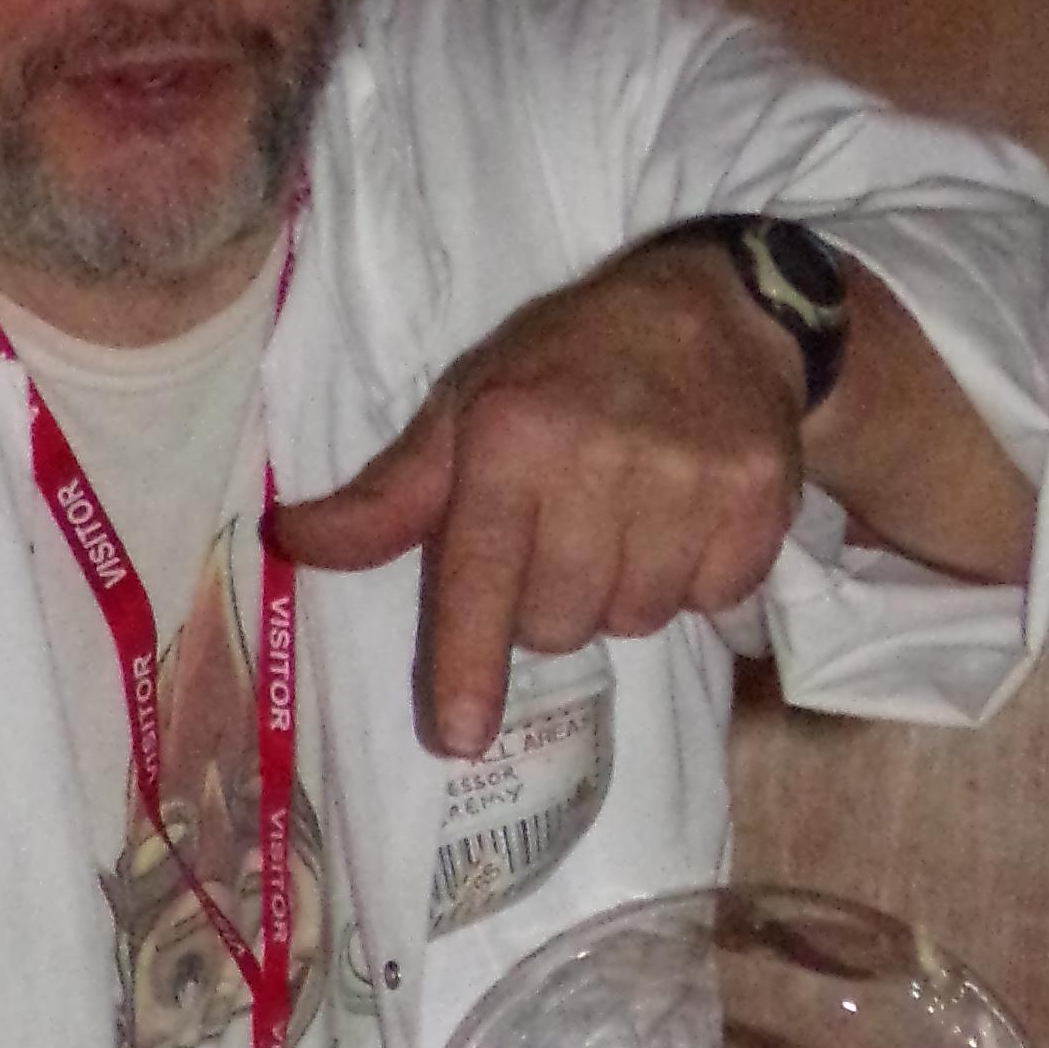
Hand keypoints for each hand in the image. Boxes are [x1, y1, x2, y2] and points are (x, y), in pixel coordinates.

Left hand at [275, 239, 803, 757]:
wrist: (717, 309)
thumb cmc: (566, 371)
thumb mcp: (467, 412)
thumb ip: (389, 498)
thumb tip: (290, 540)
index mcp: (512, 437)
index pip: (481, 577)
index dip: (466, 664)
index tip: (458, 738)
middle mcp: (598, 460)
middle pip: (557, 625)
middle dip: (554, 602)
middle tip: (569, 529)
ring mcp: (687, 483)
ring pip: (635, 622)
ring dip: (626, 591)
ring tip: (632, 515)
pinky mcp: (758, 501)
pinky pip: (712, 602)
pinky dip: (699, 578)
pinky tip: (688, 516)